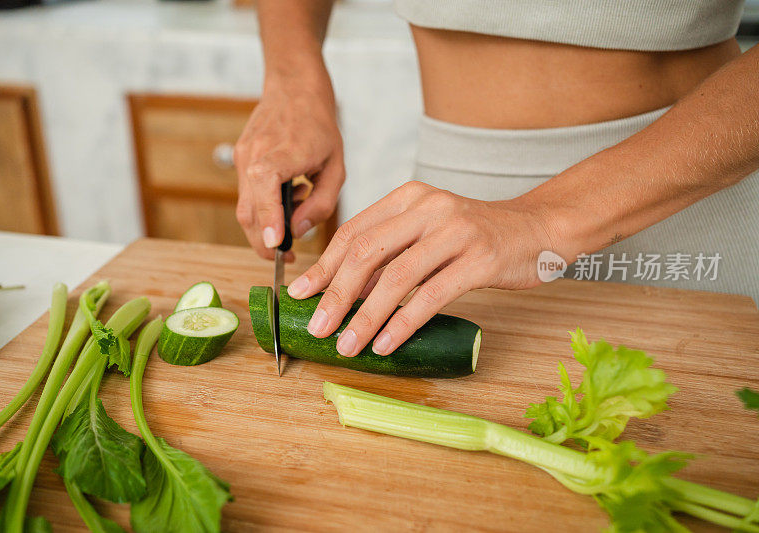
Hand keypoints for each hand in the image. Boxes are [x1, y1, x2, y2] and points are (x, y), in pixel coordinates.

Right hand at [234, 80, 343, 259]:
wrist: (294, 88)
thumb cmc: (319, 126)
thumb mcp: (336, 166)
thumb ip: (321, 202)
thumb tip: (299, 230)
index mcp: (284, 151)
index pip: (265, 186)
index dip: (269, 217)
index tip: (276, 243)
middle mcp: (255, 154)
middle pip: (249, 210)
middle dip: (264, 241)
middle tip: (286, 257)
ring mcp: (243, 156)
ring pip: (245, 207)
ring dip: (265, 226)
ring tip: (295, 214)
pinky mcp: (240, 159)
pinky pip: (247, 194)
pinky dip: (264, 207)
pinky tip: (289, 195)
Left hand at [286, 181, 554, 355]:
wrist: (539, 228)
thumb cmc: (476, 235)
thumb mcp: (428, 230)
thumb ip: (390, 251)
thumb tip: (344, 291)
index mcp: (409, 197)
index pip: (354, 231)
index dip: (324, 266)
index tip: (301, 295)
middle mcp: (429, 207)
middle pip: (367, 253)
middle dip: (336, 294)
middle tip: (318, 327)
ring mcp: (456, 232)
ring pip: (396, 277)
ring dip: (366, 316)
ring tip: (348, 345)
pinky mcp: (480, 260)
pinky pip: (431, 296)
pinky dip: (404, 323)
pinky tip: (386, 343)